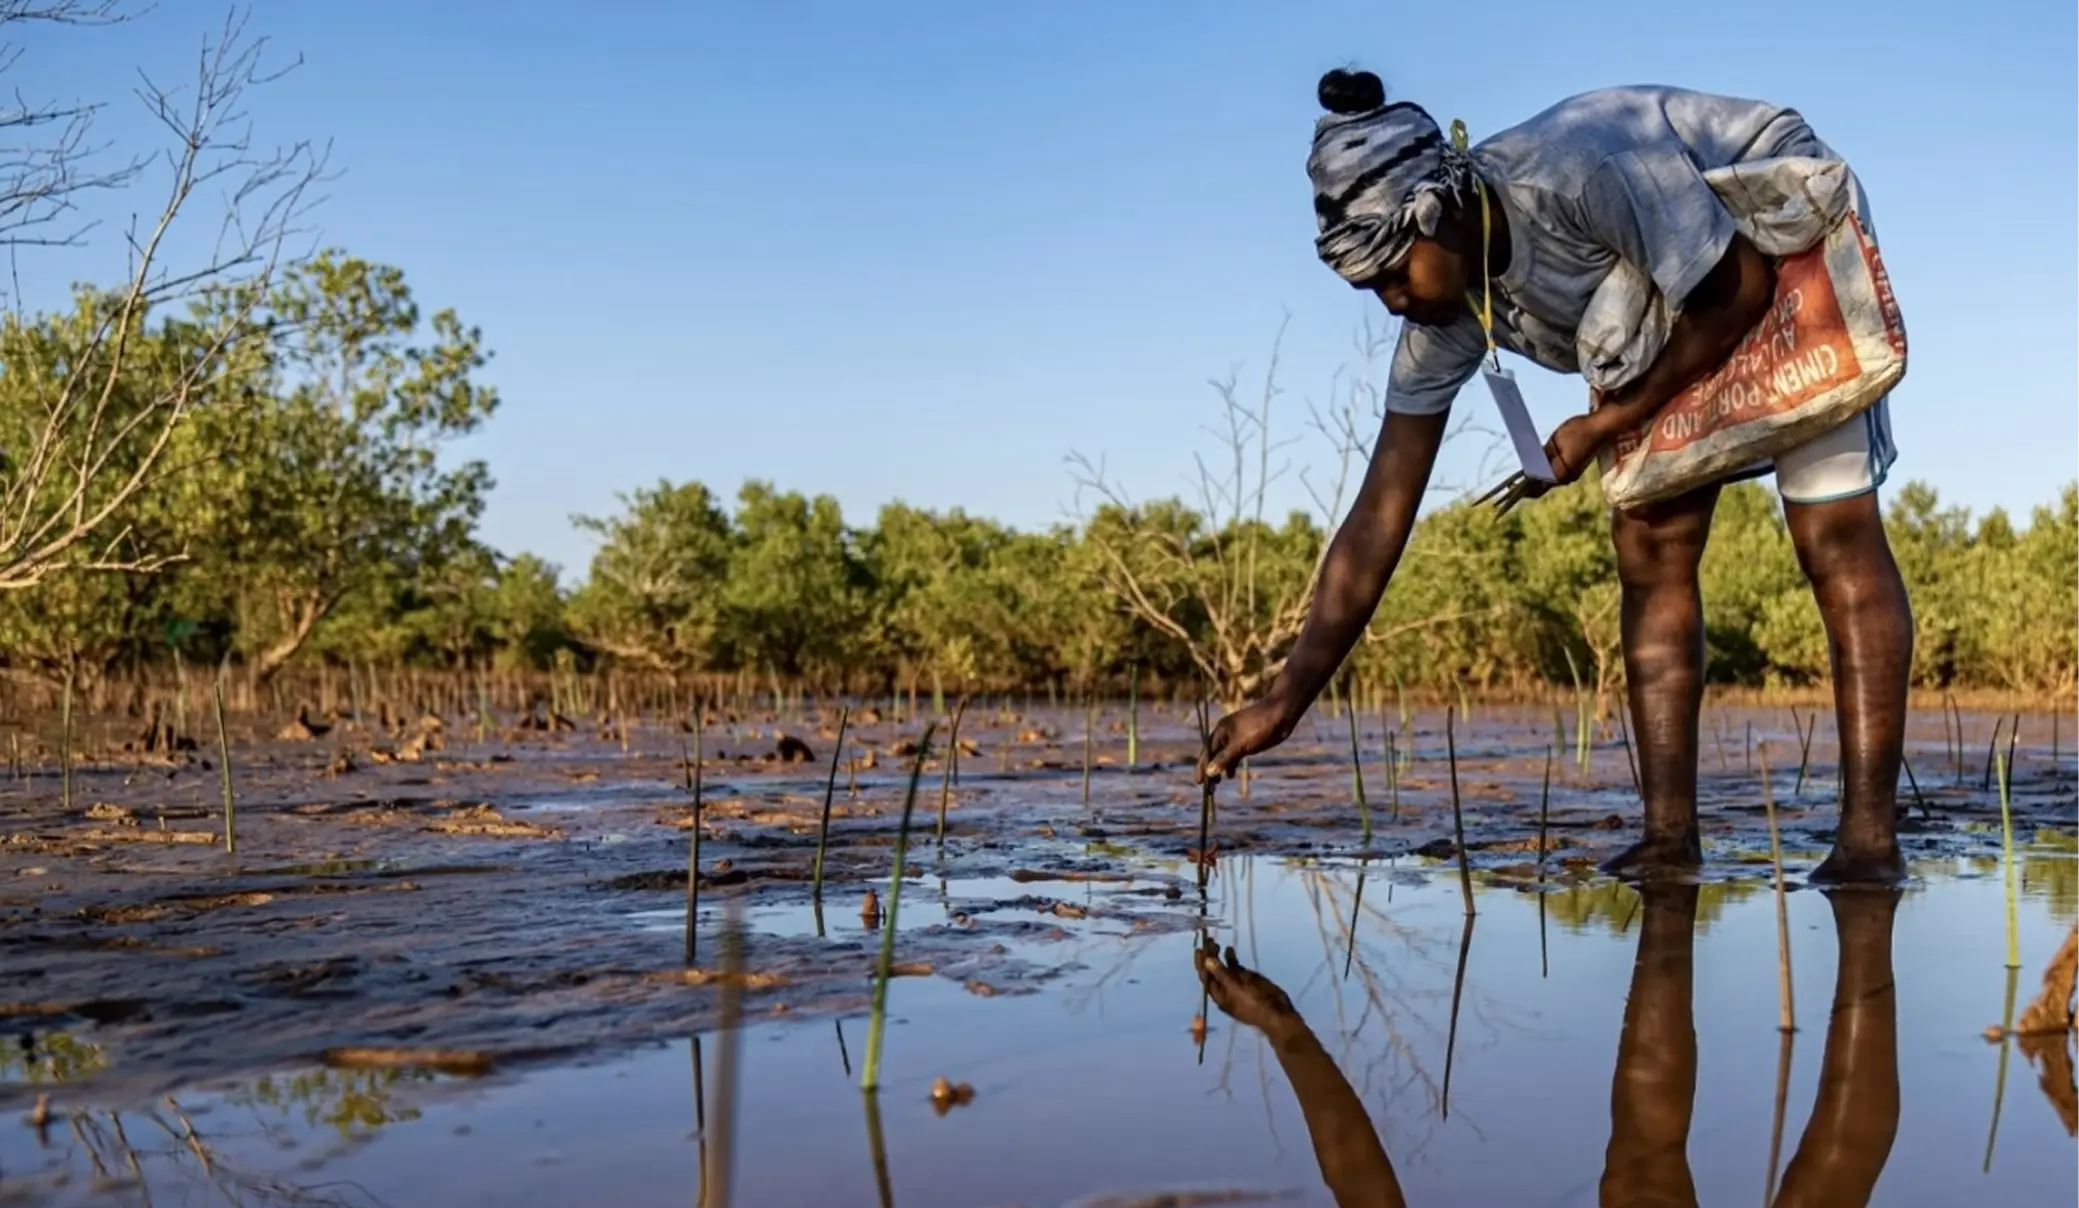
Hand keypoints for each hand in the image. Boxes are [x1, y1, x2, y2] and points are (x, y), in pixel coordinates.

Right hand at [1196, 695, 1298, 784]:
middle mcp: (1225, 735)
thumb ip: (1224, 758)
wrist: (1281, 714)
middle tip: (1208, 789)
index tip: (1199, 782)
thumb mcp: (1240, 745)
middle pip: (1213, 755)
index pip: (1207, 752)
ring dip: (1220, 769)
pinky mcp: (1246, 742)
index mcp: (1220, 731)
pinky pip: (1234, 755)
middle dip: (1209, 770)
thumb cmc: (1259, 726)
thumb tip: (1208, 772)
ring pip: (1223, 756)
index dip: (1202, 767)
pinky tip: (1230, 775)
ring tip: (1217, 784)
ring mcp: (1236, 738)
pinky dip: (1231, 765)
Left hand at [1196, 938, 1300, 1033]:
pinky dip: (1231, 960)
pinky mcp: (1246, 983)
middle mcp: (1224, 990)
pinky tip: (1230, 949)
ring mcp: (1235, 986)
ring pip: (1223, 969)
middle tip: (1209, 941)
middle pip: (1212, 972)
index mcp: (1218, 994)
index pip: (1205, 977)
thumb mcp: (1236, 986)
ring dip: (1218, 957)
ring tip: (1216, 943)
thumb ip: (1221, 974)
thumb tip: (1206, 961)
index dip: (1200, 963)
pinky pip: (1235, 969)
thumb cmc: (1255, 1000)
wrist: (1276, 1012)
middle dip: (1208, 957)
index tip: (1199, 948)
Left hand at [1477, 409, 1613, 513]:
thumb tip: (1529, 468)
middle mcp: (1566, 478)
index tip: (1507, 488)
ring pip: (1548, 479)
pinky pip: (1556, 472)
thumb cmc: (1578, 432)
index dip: (1520, 490)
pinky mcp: (1575, 467)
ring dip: (1535, 476)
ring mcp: (1572, 474)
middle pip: (1541, 486)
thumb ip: (1541, 456)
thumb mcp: (1555, 442)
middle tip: (1511, 483)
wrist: (1603, 426)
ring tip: (1521, 473)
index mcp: (1559, 475)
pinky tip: (1537, 463)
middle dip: (1526, 484)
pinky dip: (1545, 470)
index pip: (1535, 488)